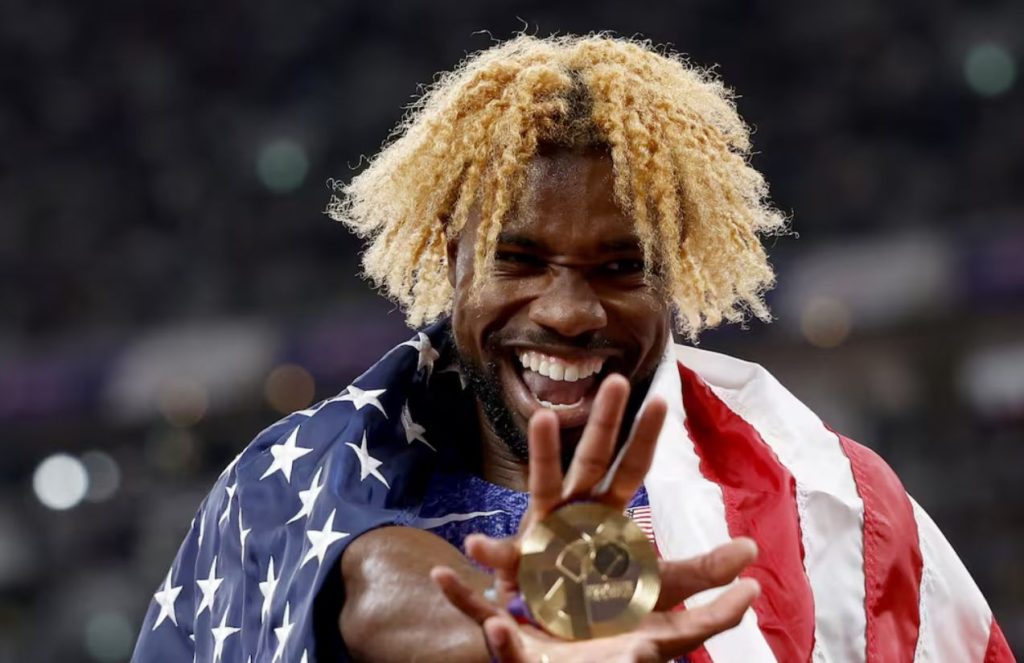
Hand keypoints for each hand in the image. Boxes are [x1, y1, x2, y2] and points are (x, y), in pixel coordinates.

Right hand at [431, 374, 759, 661]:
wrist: (563, 638)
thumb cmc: (607, 605)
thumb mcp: (663, 590)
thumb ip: (704, 573)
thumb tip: (752, 550)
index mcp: (607, 513)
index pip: (632, 468)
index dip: (645, 437)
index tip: (662, 399)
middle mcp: (574, 511)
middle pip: (591, 459)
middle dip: (603, 421)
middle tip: (616, 380)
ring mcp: (542, 532)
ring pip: (543, 484)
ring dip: (542, 450)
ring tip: (544, 418)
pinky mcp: (517, 568)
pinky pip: (501, 561)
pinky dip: (488, 555)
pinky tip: (475, 546)